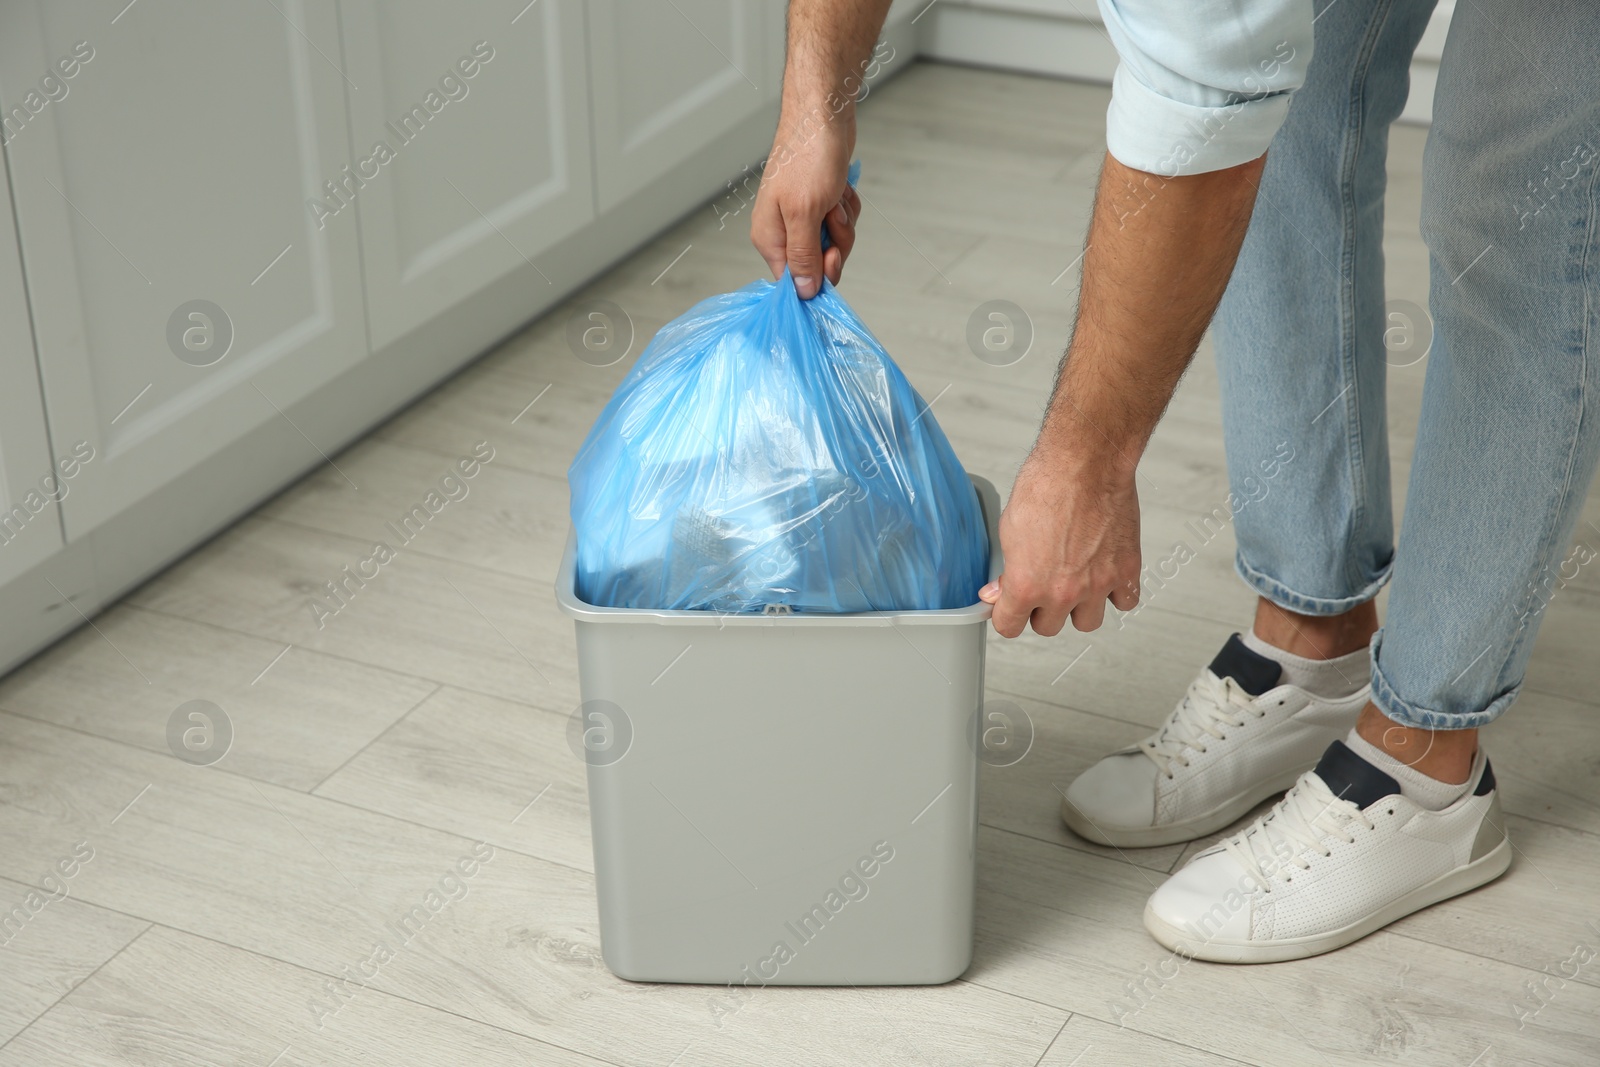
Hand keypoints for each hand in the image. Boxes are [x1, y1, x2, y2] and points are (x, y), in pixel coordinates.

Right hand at [750, 113, 859, 298]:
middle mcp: (784, 231)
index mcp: (770, 238)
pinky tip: (840, 188)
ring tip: (834, 196)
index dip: (816, 277)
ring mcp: (804, 218)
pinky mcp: (822, 205)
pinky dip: (847, 207)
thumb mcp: (805, 213)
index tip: (831, 257)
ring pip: (835, 244)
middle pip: (819, 265)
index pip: (792, 281)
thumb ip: (803, 256)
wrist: (823, 114)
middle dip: (836, 242)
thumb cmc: (808, 156)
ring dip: (843, 222)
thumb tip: (802, 292)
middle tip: (833, 216)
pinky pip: (842, 223)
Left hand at [979, 448, 1142, 636]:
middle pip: (1048, 627)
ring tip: (1074, 581)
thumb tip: (998, 592)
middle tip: (1043, 585)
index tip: (1009, 608)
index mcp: (1027, 585)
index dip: (1006, 616)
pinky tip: (1104, 575)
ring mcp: (1098, 585)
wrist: (1086, 464)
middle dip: (1041, 609)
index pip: (1009, 627)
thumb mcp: (1009, 530)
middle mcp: (1063, 592)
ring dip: (1078, 608)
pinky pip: (1124, 602)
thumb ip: (1006, 570)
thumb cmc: (1047, 486)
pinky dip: (1116, 594)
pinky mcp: (1126, 571)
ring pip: (1086, 622)